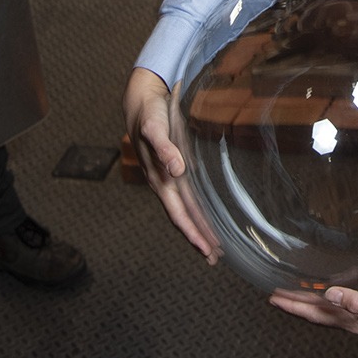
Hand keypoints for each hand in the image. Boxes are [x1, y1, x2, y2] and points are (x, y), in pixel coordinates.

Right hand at [122, 67, 221, 262]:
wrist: (142, 99)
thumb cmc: (148, 114)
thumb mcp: (154, 128)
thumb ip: (163, 148)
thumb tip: (176, 169)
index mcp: (161, 178)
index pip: (179, 213)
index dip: (192, 232)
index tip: (207, 249)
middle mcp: (166, 181)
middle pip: (184, 216)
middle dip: (199, 237)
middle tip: (216, 258)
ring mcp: (171, 175)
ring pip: (187, 208)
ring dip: (199, 226)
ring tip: (213, 245)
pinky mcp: (177, 165)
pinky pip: (189, 193)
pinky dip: (198, 208)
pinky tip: (207, 213)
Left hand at [268, 282, 357, 336]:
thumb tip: (331, 295)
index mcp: (354, 320)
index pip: (316, 314)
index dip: (294, 306)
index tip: (275, 298)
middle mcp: (355, 320)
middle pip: (317, 314)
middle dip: (295, 305)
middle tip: (275, 296)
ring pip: (327, 311)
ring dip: (309, 303)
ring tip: (294, 295)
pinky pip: (342, 306)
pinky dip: (328, 300)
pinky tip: (328, 293)